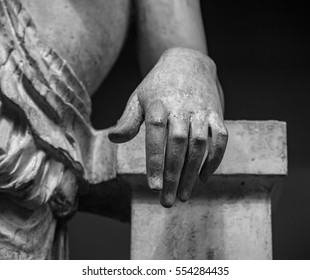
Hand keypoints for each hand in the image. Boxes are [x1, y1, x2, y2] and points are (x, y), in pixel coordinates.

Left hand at [108, 48, 227, 206]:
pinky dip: (215, 159)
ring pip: (200, 144)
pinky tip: (203, 178)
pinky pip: (220, 138)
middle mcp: (182, 108)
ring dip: (192, 172)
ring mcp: (201, 111)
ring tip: (184, 196)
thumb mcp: (138, 97)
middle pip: (178, 144)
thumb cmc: (158, 86)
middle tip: (167, 201)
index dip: (155, 160)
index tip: (153, 186)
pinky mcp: (216, 114)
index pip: (156, 134)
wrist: (189, 63)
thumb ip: (128, 119)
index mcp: (159, 104)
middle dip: (174, 175)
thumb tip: (114, 138)